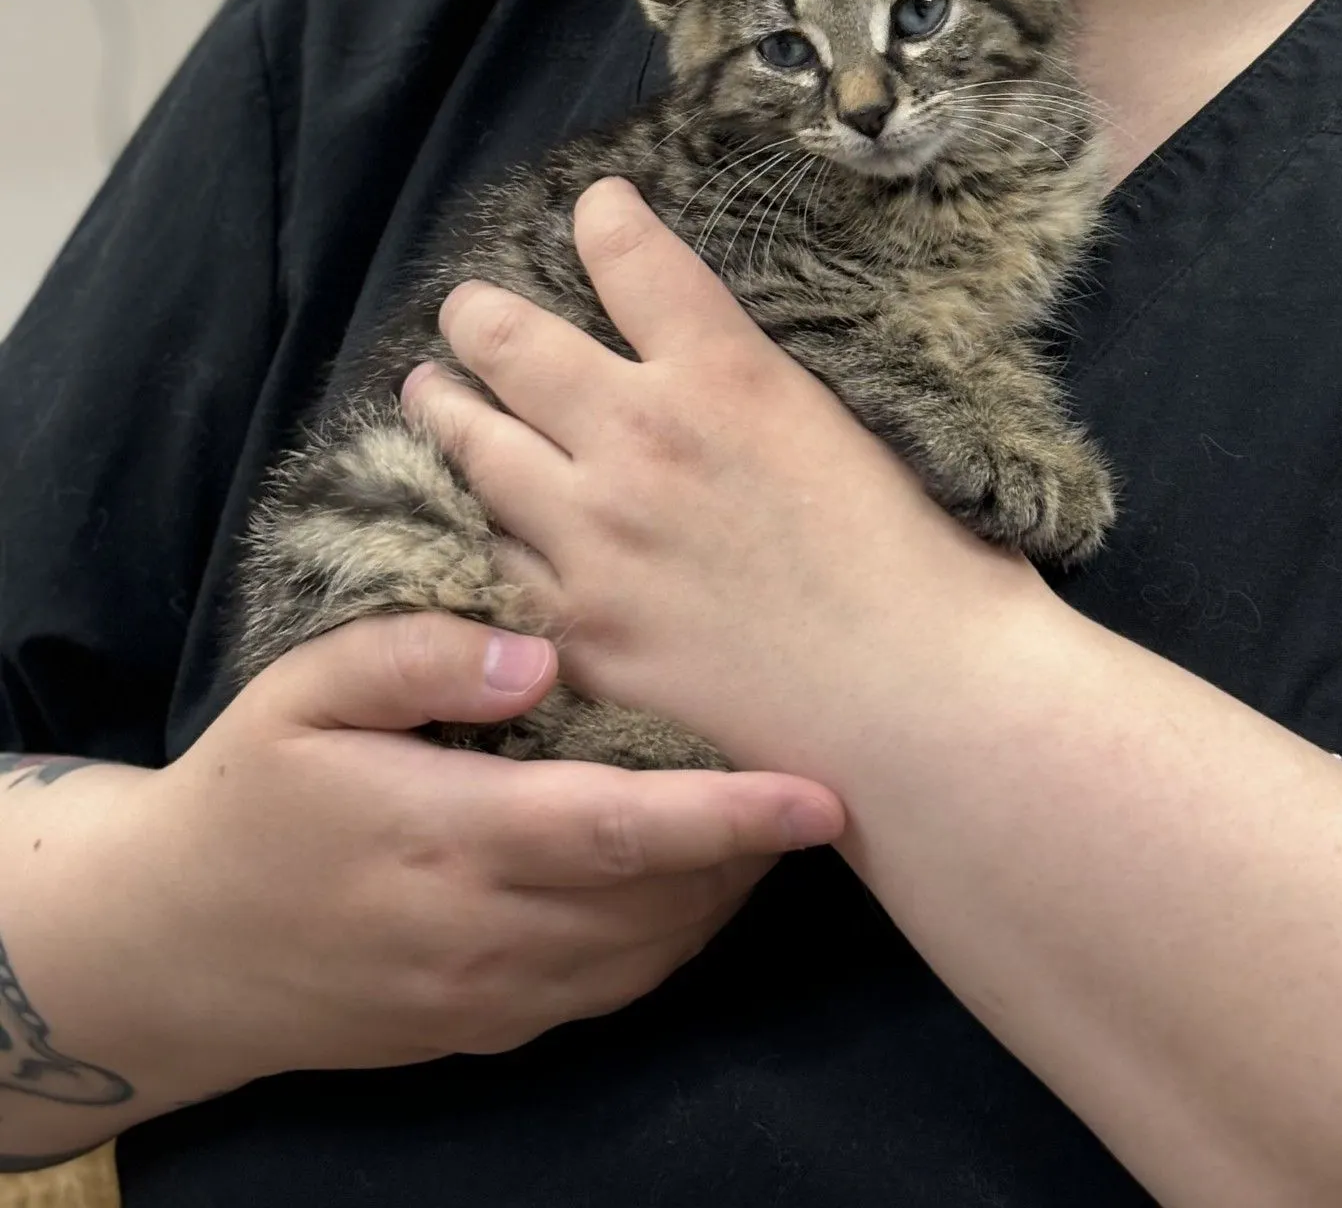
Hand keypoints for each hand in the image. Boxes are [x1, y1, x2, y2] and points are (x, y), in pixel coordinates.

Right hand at [76, 610, 843, 1089]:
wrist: (170, 949)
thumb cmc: (248, 793)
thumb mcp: (304, 692)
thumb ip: (419, 657)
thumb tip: (541, 653)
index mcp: (443, 838)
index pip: (616, 830)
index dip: (726, 814)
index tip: (818, 791)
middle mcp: (479, 935)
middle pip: (657, 900)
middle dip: (755, 848)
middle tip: (829, 768)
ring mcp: (486, 998)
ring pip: (648, 953)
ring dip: (726, 892)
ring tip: (782, 812)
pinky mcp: (487, 1030)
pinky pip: (612, 988)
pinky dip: (673, 933)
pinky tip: (702, 871)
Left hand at [402, 177, 1046, 779]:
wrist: (920, 704)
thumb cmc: (925, 561)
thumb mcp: (848, 420)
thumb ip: (757, 382)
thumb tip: (715, 364)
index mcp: (725, 371)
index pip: (628, 253)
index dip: (604, 216)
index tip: (596, 210)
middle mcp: (641, 438)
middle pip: (512, 341)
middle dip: (479, 313)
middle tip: (468, 311)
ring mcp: (595, 539)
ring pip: (473, 446)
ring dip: (443, 408)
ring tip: (426, 393)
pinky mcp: (579, 631)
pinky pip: (486, 562)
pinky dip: (462, 529)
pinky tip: (452, 521)